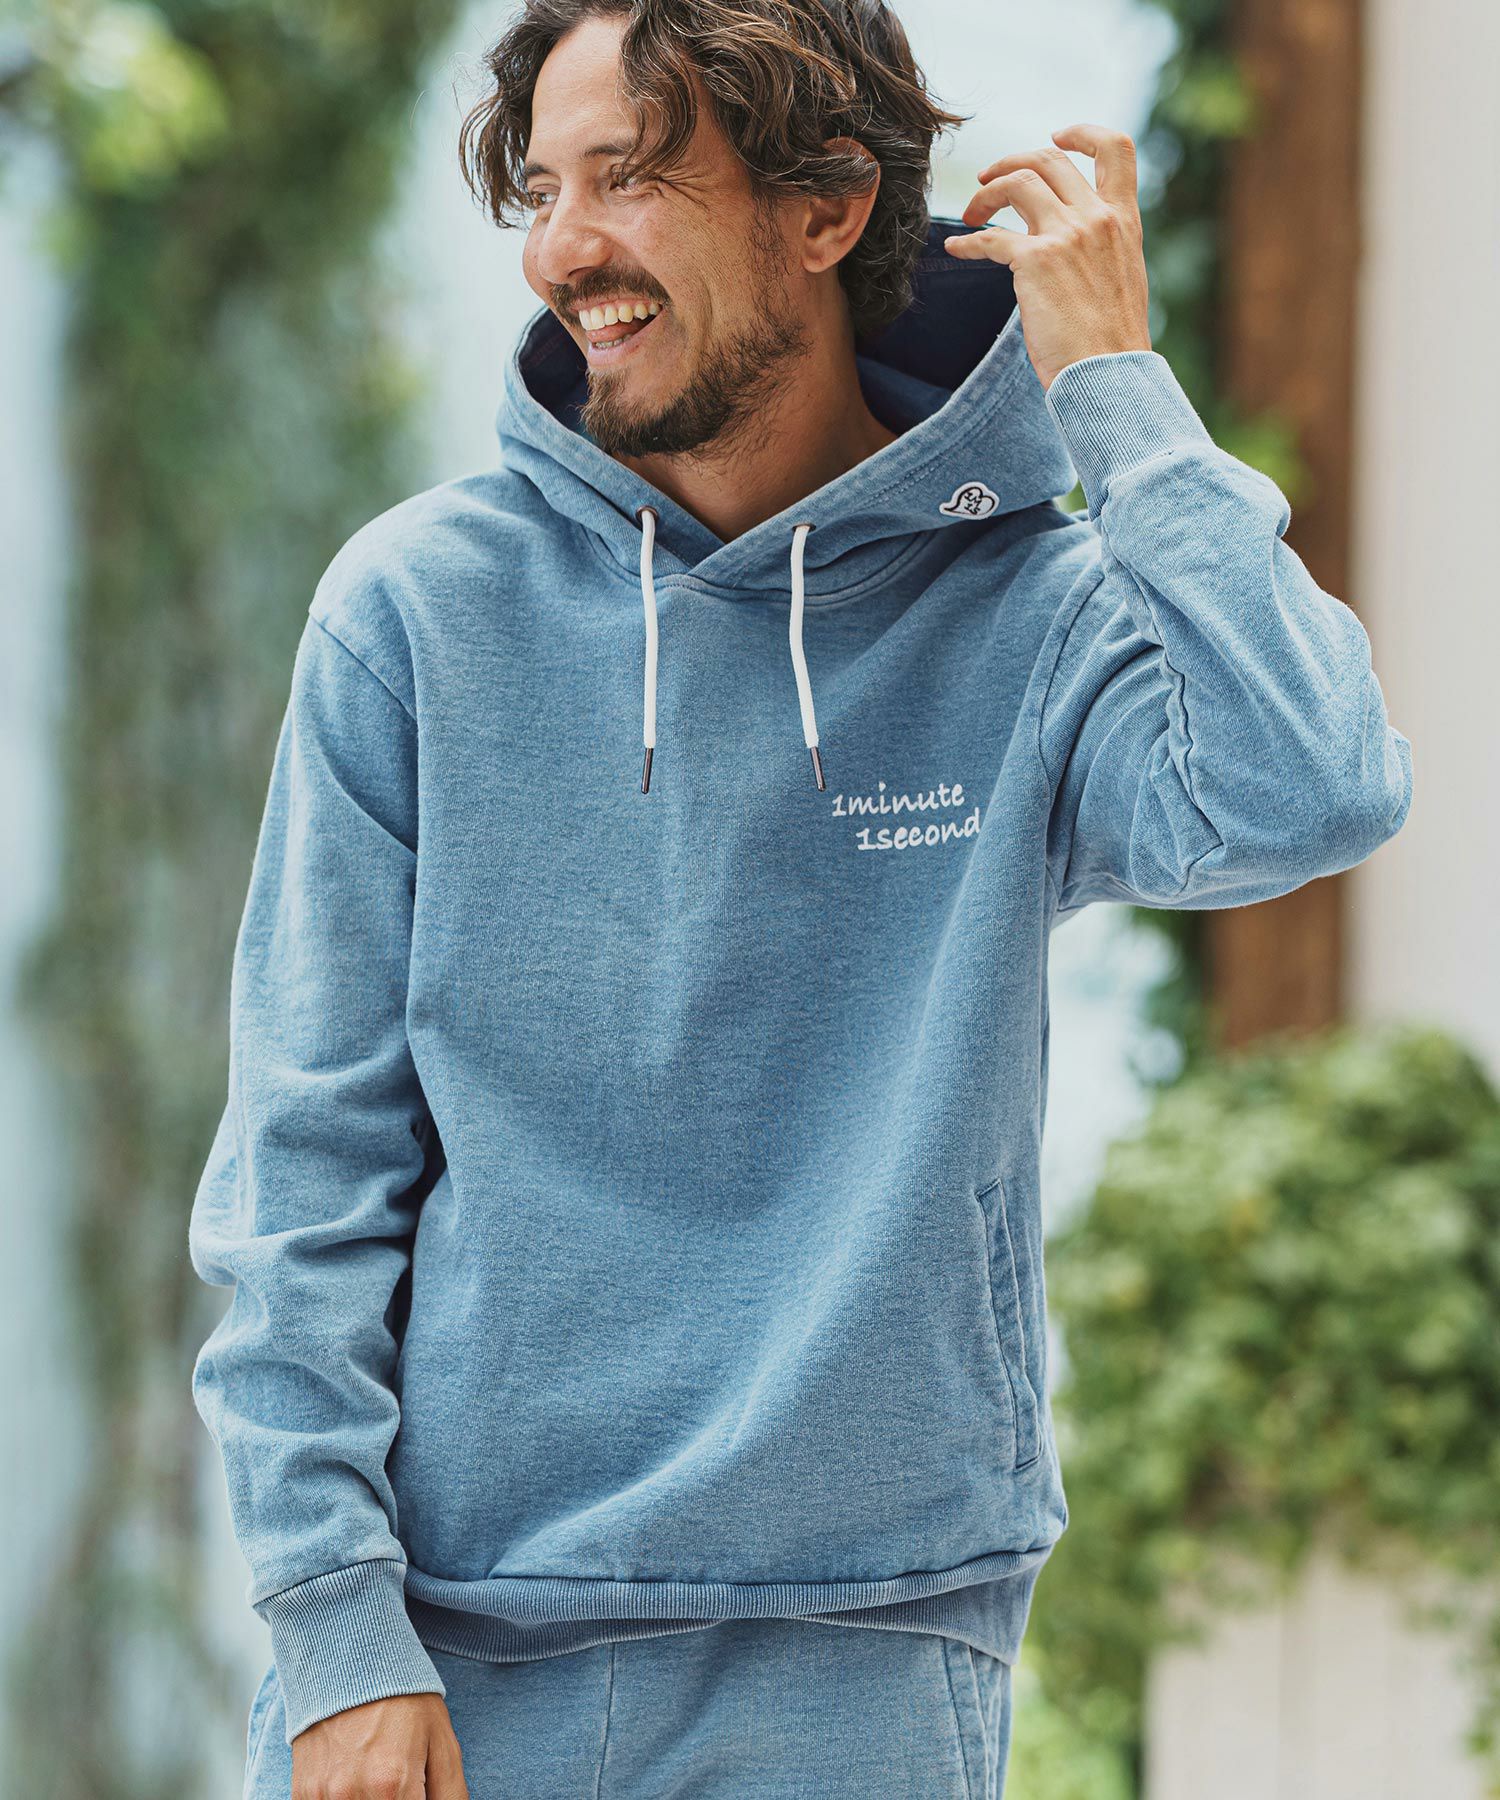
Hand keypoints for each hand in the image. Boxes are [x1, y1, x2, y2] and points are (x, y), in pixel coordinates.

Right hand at [291, 1692, 467, 1797]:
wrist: (352, 1660)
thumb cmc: (403, 1699)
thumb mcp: (441, 1741)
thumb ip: (452, 1795)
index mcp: (392, 1785)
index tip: (417, 1790)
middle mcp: (352, 1795)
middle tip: (400, 1779)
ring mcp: (323, 1796)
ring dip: (371, 1798)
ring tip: (378, 1773)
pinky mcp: (303, 1792)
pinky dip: (344, 1799)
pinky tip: (354, 1776)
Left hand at [943, 123, 1152, 391]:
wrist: (1109, 375)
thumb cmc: (1111, 343)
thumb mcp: (1122, 279)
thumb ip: (1100, 249)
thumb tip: (1068, 247)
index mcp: (1124, 221)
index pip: (1116, 149)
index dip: (1082, 133)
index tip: (1055, 135)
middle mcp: (1097, 218)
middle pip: (1048, 159)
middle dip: (1010, 162)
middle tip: (986, 181)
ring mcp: (1067, 235)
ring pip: (1017, 182)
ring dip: (986, 193)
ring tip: (970, 215)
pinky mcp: (1036, 262)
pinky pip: (991, 237)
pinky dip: (968, 242)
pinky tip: (956, 250)